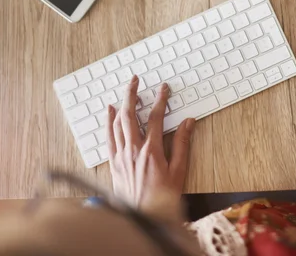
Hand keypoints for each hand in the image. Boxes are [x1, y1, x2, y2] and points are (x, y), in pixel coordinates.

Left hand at [106, 76, 195, 216]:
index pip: (155, 118)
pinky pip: (109, 137)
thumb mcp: (179, 170)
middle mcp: (133, 150)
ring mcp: (121, 156)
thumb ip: (182, 144)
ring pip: (117, 124)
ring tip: (125, 92)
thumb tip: (187, 123)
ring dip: (121, 105)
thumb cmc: (163, 197)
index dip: (160, 100)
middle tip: (135, 80)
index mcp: (151, 151)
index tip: (163, 88)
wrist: (144, 216)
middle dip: (132, 94)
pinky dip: (109, 122)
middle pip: (130, 115)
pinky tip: (110, 113)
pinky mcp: (114, 163)